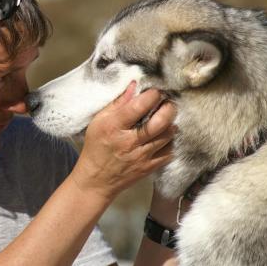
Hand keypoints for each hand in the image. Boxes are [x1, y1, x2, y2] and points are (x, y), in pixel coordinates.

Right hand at [71, 81, 175, 201]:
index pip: (138, 107)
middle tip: (168, 103)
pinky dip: (170, 141)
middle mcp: (129, 142)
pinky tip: (163, 136)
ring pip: (167, 135)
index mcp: (114, 127)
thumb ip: (117, 104)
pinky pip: (169, 151)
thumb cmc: (96, 147)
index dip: (152, 95)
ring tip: (166, 118)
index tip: (155, 91)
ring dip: (170, 123)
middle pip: (160, 121)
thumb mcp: (98, 122)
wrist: (96, 180)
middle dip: (169, 108)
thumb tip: (134, 86)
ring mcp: (141, 156)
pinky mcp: (149, 167)